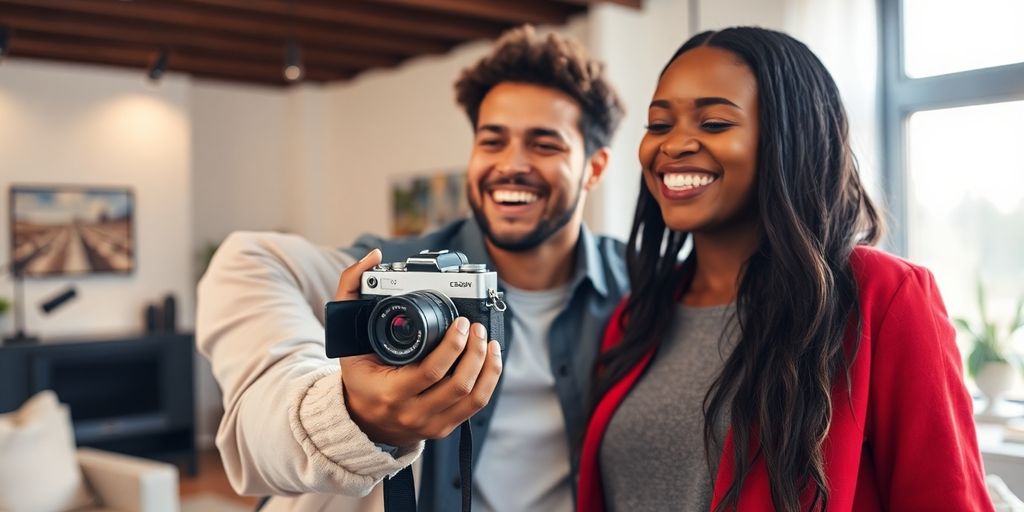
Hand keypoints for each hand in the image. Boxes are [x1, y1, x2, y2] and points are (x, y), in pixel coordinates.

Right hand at [334, 249, 502, 446]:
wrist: (361, 419)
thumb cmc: (359, 374)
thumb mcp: (346, 335)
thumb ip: (351, 291)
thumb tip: (372, 257)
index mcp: (388, 392)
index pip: (430, 372)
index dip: (453, 346)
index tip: (461, 321)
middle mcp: (411, 412)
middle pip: (458, 385)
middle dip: (474, 351)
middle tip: (476, 327)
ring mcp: (430, 423)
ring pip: (472, 398)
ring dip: (487, 366)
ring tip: (487, 340)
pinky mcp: (444, 427)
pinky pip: (475, 406)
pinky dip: (489, 379)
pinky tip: (491, 359)